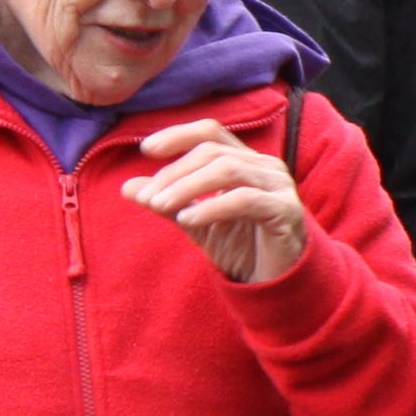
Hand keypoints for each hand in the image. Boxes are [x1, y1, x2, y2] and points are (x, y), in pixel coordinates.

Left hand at [121, 119, 309, 283]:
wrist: (275, 283)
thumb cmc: (239, 247)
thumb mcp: (194, 222)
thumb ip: (167, 202)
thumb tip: (128, 187)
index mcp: (243, 160)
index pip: (210, 132)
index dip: (178, 135)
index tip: (146, 150)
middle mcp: (264, 166)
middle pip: (212, 152)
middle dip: (174, 172)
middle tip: (147, 197)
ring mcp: (278, 185)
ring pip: (227, 170)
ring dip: (187, 187)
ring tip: (160, 206)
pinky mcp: (286, 210)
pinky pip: (245, 199)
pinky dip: (211, 206)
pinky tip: (187, 220)